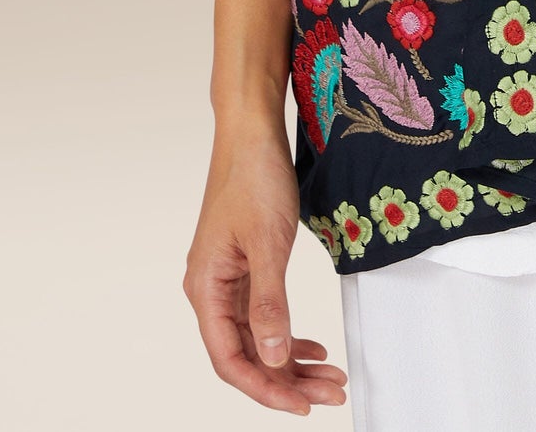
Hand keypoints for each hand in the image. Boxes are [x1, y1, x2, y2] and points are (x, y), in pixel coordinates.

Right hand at [184, 120, 346, 414]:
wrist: (252, 131)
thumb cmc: (253, 175)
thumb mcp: (268, 242)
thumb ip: (270, 303)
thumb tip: (275, 357)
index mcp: (205, 288)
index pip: (231, 359)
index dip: (265, 388)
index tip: (302, 404)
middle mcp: (210, 289)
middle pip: (246, 354)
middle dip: (287, 379)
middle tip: (330, 393)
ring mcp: (227, 279)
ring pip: (258, 337)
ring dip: (292, 359)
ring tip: (330, 376)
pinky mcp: (244, 266)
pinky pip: (262, 314)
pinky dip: (288, 332)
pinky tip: (312, 345)